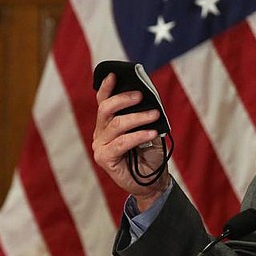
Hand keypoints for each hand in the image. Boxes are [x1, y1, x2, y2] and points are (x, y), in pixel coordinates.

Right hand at [92, 72, 170, 210]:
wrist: (152, 181)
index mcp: (108, 124)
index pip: (103, 102)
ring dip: (138, 117)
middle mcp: (100, 133)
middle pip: (105, 109)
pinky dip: (138, 135)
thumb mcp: (148, 130)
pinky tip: (152, 133)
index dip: (106, 87)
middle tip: (140, 94)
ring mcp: (100, 146)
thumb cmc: (149, 154)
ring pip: (117, 124)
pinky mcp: (104, 158)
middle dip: (123, 98)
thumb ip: (144, 116)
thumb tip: (149, 100)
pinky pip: (122, 142)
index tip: (114, 74)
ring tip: (154, 114)